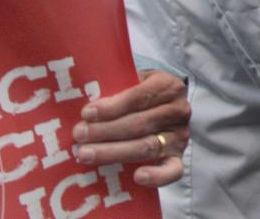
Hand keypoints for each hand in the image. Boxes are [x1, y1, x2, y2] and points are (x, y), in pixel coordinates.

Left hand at [72, 69, 190, 187]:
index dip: (113, 107)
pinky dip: (156, 176)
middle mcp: (178, 110)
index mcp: (167, 86)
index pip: (140, 97)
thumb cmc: (139, 96)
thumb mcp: (132, 83)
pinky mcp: (179, 158)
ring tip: (86, 154)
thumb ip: (115, 91)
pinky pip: (172, 170)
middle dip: (106, 130)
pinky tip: (137, 176)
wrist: (164, 108)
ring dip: (114, 152)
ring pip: (147, 146)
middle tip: (79, 135)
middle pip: (140, 123)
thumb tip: (86, 111)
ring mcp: (180, 136)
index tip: (87, 113)